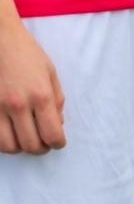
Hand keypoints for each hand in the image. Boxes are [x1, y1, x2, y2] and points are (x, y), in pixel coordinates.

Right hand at [0, 21, 64, 153]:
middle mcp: (19, 106)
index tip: (58, 143)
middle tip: (44, 144)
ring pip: (9, 147)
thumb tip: (58, 123)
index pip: (52, 134)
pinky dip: (4, 142)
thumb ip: (57, 99)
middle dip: (41, 149)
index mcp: (41, 95)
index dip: (57, 143)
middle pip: (31, 145)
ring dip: (21, 148)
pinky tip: (11, 133)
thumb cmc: (27, 54)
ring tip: (27, 139)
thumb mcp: (50, 73)